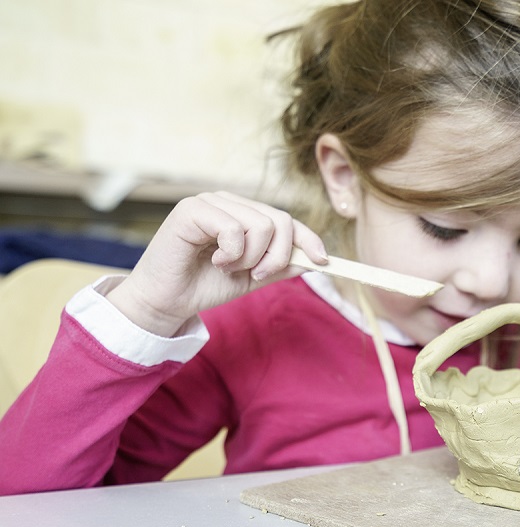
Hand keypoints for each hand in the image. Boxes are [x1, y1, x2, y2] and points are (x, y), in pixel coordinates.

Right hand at [107, 191, 327, 336]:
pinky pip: (233, 228)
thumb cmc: (205, 285)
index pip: (286, 219)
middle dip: (277, 255)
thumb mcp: (253, 277)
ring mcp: (210, 202)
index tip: (322, 261)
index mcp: (244, 214)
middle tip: (256, 274)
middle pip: (280, 221)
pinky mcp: (192, 209)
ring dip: (250, 257)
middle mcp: (229, 202)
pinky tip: (214, 260)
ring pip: (261, 225)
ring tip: (227, 266)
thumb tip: (315, 260)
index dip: (308, 238)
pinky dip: (231, 253)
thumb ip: (281, 266)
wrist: (167, 301)